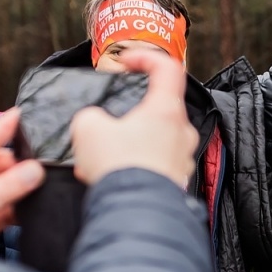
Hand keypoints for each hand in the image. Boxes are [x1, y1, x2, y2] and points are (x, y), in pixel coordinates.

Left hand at [0, 110, 44, 246]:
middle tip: (40, 171)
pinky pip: (4, 205)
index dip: (2, 129)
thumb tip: (36, 170)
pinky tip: (31, 209)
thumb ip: (7, 187)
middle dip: (17, 170)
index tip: (22, 114)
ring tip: (39, 189)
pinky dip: (16, 208)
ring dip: (19, 190)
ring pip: (2, 186)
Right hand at [71, 51, 198, 187]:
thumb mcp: (88, 128)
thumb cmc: (118, 165)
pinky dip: (135, 163)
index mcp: (167, 110)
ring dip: (130, 141)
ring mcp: (183, 157)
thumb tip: (96, 123)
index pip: (167, 68)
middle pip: (159, 107)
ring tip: (103, 157)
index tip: (126, 63)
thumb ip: (91, 116)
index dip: (146, 57)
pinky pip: (155, 163)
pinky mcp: (178, 180)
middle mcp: (183, 131)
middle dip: (130, 112)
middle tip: (106, 124)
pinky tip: (113, 175)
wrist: (136, 213)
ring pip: (156, 137)